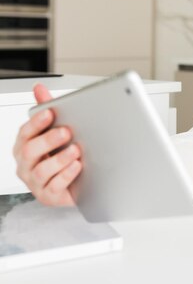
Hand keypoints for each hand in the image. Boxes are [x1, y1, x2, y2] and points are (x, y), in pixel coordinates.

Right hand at [13, 84, 80, 205]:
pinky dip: (66, 175)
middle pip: (29, 151)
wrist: (75, 182)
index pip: (25, 132)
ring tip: (76, 150)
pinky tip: (77, 166)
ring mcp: (35, 182)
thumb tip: (39, 88)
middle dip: (48, 140)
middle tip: (66, 131)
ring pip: (42, 171)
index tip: (50, 113)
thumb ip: (47, 109)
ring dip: (59, 159)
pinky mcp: (48, 196)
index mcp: (24, 146)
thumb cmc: (61, 154)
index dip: (36, 122)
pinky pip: (54, 187)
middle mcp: (26, 164)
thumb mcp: (55, 130)